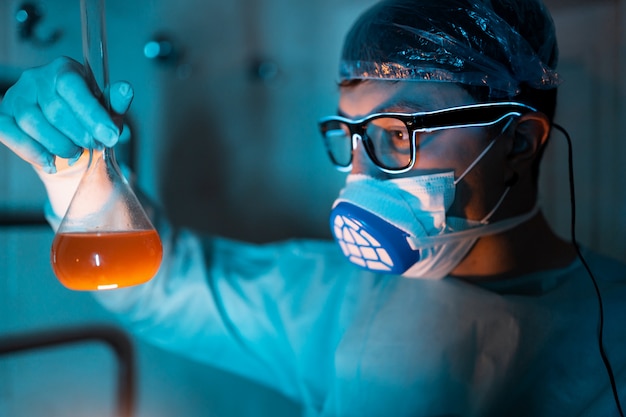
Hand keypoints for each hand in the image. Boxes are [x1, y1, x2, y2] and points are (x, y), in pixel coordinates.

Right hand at [0, 56, 133, 173]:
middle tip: (93, 146)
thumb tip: (126, 89)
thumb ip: (115, 103)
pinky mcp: (3, 116)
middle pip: (55, 109)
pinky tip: (50, 162)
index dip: (92, 115)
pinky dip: (33, 152)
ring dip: (59, 145)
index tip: (110, 136)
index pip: (73, 87)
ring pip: (33, 124)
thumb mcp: (107, 113)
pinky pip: (10, 134)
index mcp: (64, 70)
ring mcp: (16, 96)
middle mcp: (36, 78)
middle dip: (80, 134)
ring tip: (75, 152)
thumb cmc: (87, 121)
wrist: (66, 139)